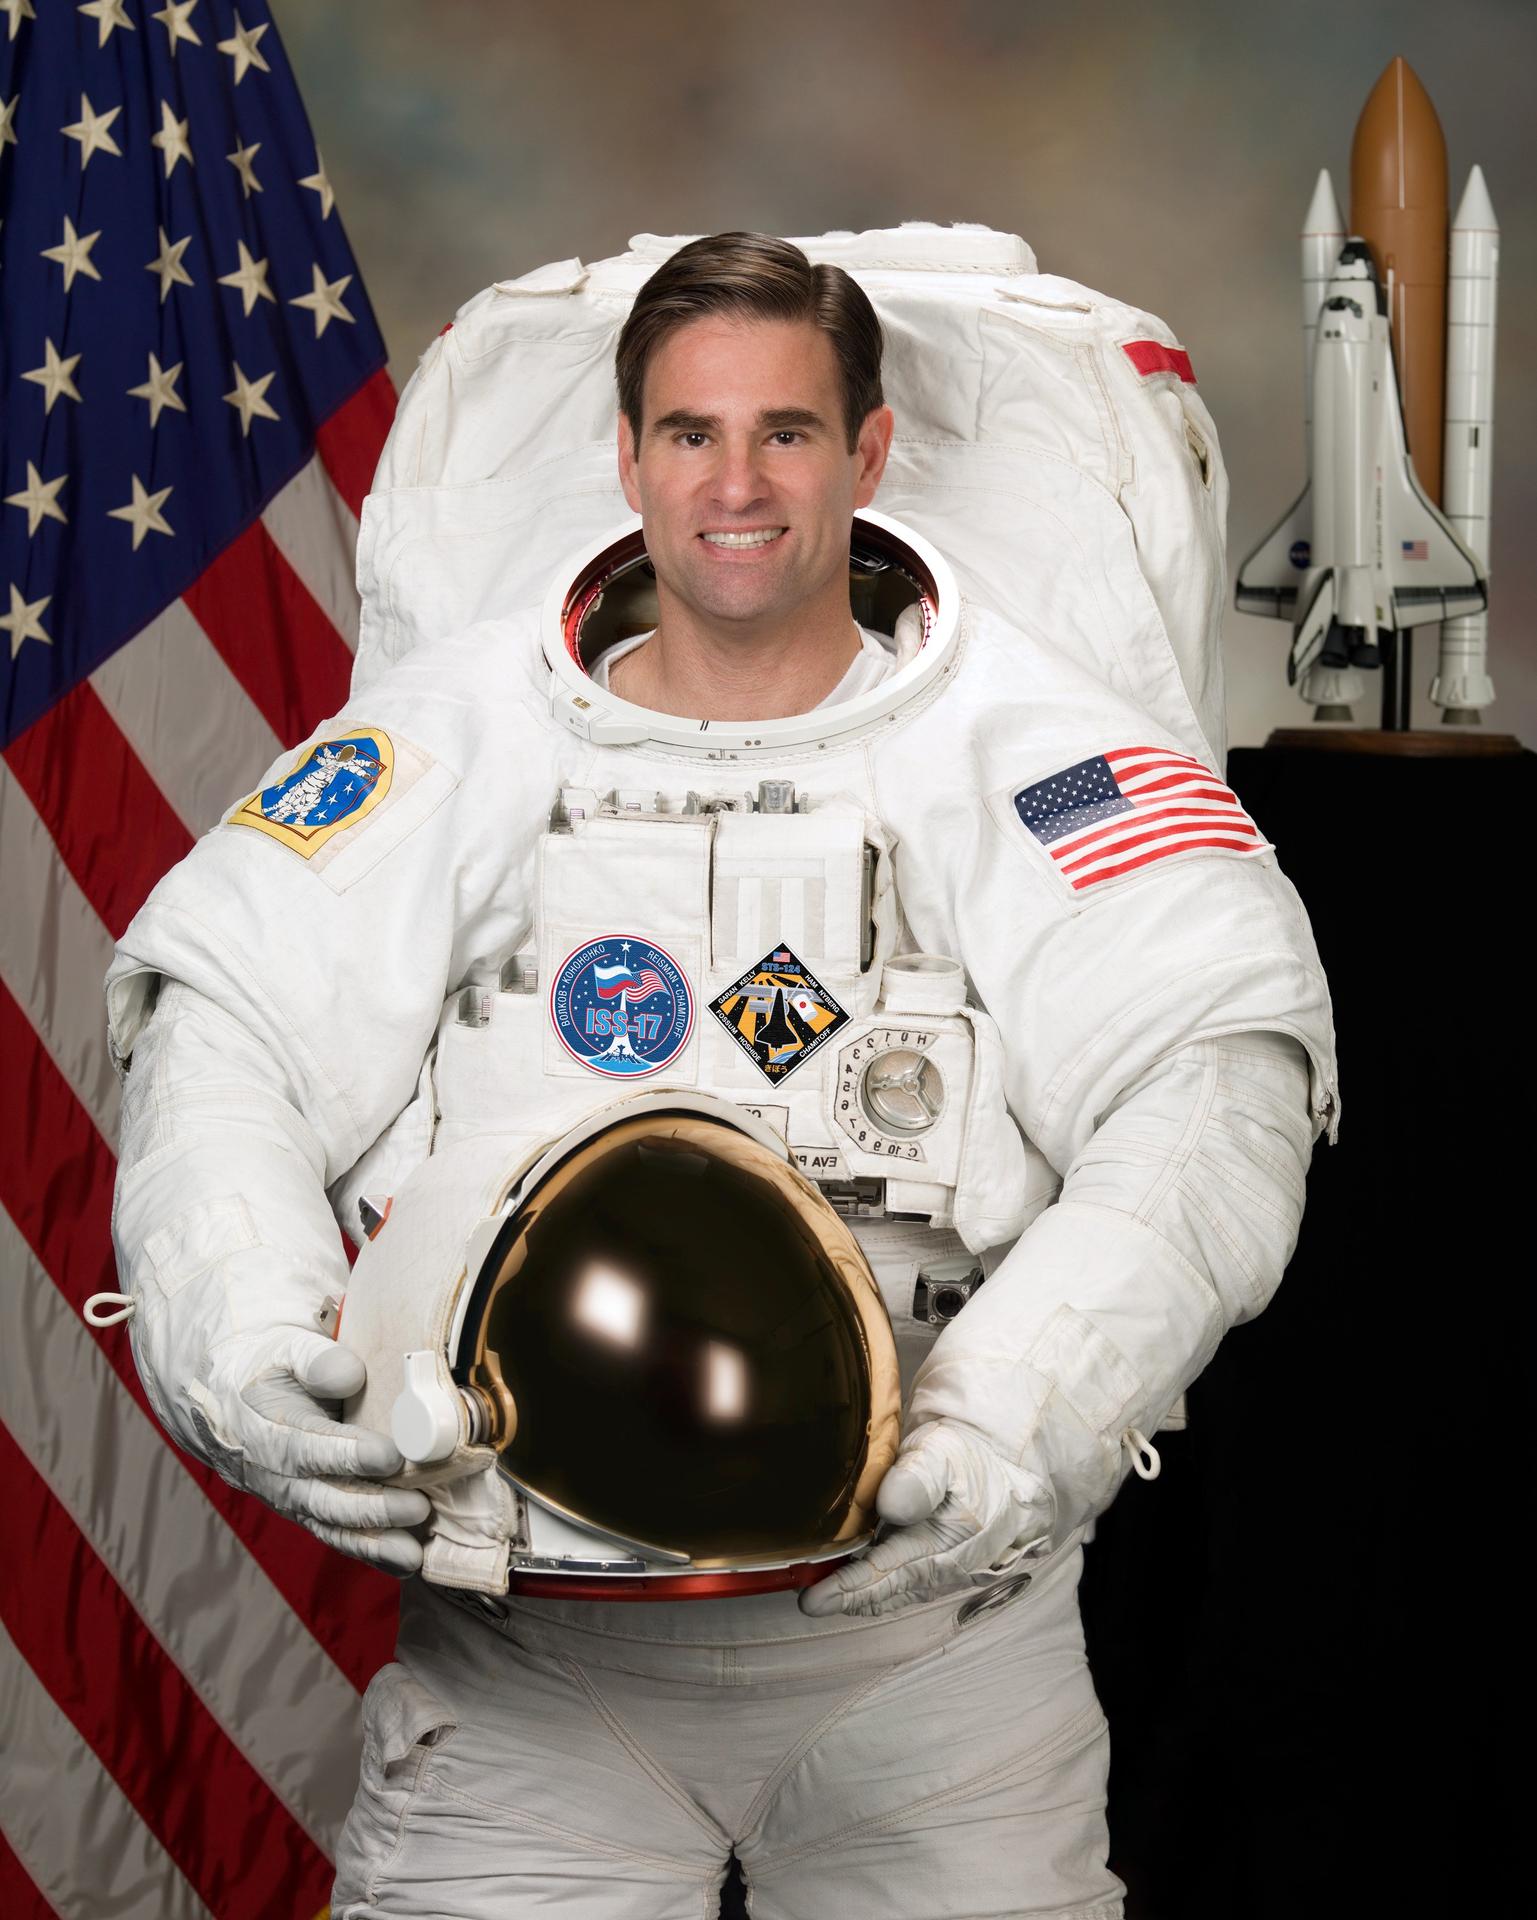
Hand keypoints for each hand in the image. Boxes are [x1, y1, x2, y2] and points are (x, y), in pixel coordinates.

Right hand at [185, 1328, 429, 1574]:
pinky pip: (337, 1537)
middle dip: (373, 1507)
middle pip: (324, 1498)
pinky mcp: (308, 1511)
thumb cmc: (268, 1368)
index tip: (389, 1456)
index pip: (309, 1447)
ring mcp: (292, 1499)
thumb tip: (350, 1375)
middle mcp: (278, 1474)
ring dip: (374, 1542)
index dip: (348, 1455)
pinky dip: (370, 1553)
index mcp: (270, 1429)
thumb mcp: (284, 1349)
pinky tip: (405, 1564)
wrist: (229, 1401)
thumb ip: (316, 1359)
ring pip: (332, 1526)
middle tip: (418, 1508)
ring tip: (414, 1553)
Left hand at [800, 1419, 1052, 1617]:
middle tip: (808, 1603)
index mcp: (947, 1541)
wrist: (1002, 1471)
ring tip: (818, 1599)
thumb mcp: (948, 1454)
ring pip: (894, 1593)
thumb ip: (920, 1477)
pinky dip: (873, 1592)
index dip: (852, 1585)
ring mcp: (940, 1573)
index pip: (891, 1568)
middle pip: (889, 1588)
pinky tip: (847, 1591)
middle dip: (848, 1597)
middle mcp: (944, 1567)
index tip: (816, 1596)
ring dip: (858, 1598)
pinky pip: (901, 1588)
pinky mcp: (935, 1570)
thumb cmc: (970, 1462)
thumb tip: (890, 1507)